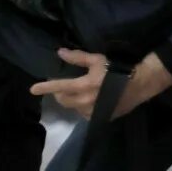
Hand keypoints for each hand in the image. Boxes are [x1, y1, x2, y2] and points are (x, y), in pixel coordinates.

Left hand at [30, 49, 171, 119]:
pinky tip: (87, 100)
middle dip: (59, 93)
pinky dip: (81, 107)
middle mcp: (85, 101)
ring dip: (71, 100)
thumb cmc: (117, 70)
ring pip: (73, 107)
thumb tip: (60, 53)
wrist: (138, 85)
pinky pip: (84, 114)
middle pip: (63, 100)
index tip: (32, 89)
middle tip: (61, 86)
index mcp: (83, 86)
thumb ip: (77, 57)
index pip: (59, 86)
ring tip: (76, 92)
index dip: (45, 87)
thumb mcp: (97, 60)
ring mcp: (92, 112)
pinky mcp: (99, 117)